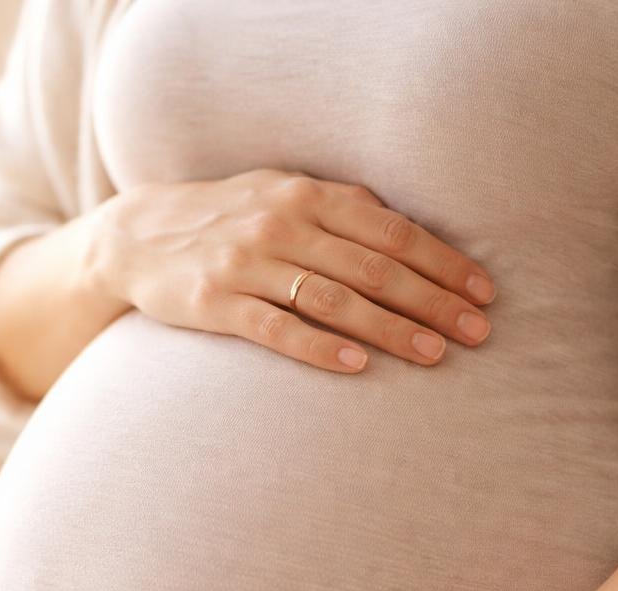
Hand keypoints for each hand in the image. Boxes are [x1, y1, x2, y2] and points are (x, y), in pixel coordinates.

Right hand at [81, 168, 496, 372]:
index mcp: (306, 195)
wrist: (135, 236)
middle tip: (478, 332)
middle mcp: (280, 224)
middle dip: (432, 301)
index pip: (391, 230)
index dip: (442, 262)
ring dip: (389, 328)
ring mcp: (245, 264)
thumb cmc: (228, 218)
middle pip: (372, 267)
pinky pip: (276, 329)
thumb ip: (341, 209)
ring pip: (332, 299)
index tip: (482, 293)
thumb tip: (410, 232)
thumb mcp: (282, 194)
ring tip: (434, 354)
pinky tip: (358, 368)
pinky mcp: (214, 304)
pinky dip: (319, 348)